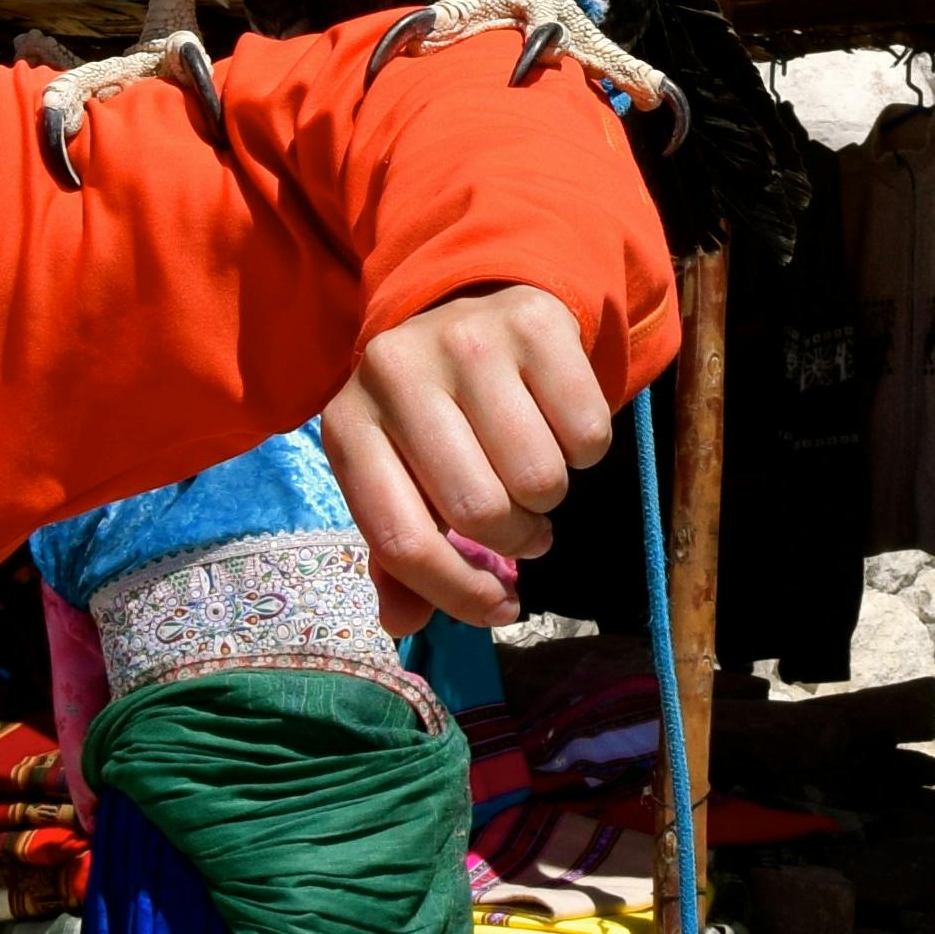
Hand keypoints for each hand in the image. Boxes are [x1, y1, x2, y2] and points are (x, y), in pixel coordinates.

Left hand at [325, 286, 614, 629]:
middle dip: (516, 540)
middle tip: (524, 528)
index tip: (497, 609)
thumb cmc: (432, 419)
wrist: (473, 309)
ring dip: (550, 499)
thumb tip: (403, 624)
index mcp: (347, 425)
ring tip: (533, 475)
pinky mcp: (534, 323)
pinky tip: (556, 425)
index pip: (401, 541)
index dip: (457, 593)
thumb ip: (398, 553)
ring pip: (541, 479)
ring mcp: (465, 339)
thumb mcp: (398, 478)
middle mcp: (394, 372)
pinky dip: (584, 452)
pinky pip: (587, 434)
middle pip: (479, 512)